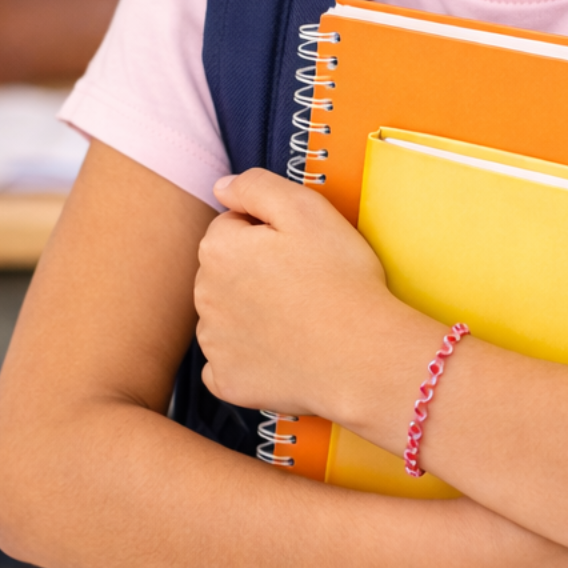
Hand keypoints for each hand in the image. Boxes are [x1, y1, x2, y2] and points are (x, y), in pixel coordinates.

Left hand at [195, 169, 427, 422]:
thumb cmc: (341, 279)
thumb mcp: (307, 208)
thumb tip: (222, 187)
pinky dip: (249, 357)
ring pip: (226, 315)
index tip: (302, 248)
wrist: (364, 355)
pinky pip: (229, 362)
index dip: (270, 233)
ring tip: (299, 317)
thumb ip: (256, 186)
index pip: (233, 226)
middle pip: (226, 271)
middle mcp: (204, 295)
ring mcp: (214, 343)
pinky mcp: (227, 381)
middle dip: (256, 271)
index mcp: (218, 249)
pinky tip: (283, 351)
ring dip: (251, 313)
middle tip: (305, 281)